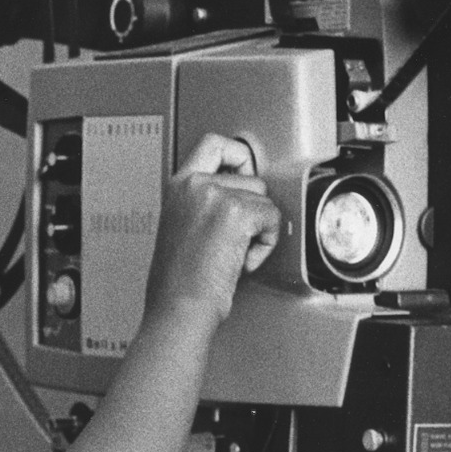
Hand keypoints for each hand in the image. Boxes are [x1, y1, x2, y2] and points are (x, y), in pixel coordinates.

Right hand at [143, 134, 280, 329]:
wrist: (179, 308)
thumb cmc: (179, 281)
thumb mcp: (181, 226)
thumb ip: (203, 202)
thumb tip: (239, 194)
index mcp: (178, 186)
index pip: (214, 143)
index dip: (239, 156)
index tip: (246, 175)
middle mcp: (193, 184)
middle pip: (250, 177)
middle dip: (253, 208)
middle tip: (235, 238)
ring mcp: (214, 195)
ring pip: (264, 199)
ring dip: (259, 229)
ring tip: (233, 253)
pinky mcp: (236, 212)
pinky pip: (273, 218)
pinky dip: (266, 243)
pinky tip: (242, 261)